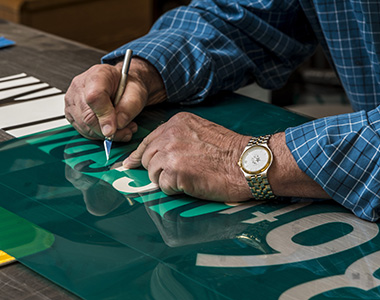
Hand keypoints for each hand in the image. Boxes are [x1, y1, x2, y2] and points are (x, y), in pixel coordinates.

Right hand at [65, 58, 166, 140]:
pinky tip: (110, 127)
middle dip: (109, 130)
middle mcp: (80, 85)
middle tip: (127, 130)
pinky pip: (83, 130)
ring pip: (85, 127)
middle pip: (88, 116)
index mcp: (98, 74)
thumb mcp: (138, 92)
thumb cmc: (128, 86)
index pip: (94, 97)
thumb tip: (118, 125)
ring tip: (122, 128)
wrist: (121, 84)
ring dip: (105, 133)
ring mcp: (72, 99)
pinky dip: (98, 134)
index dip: (105, 117)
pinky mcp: (70, 112)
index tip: (113, 130)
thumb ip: (129, 107)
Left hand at [123, 112, 251, 201]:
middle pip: (147, 157)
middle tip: (173, 176)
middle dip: (157, 169)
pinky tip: (191, 184)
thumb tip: (160, 153)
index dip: (140, 154)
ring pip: (152, 172)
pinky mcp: (174, 172)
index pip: (149, 139)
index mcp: (177, 122)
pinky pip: (162, 186)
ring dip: (166, 180)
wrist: (248, 163)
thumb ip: (179, 137)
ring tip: (189, 178)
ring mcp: (171, 153)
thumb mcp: (202, 132)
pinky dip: (174, 189)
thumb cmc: (231, 151)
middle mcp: (170, 134)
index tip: (131, 162)